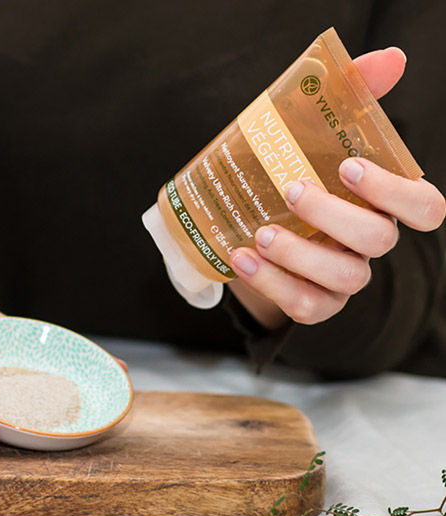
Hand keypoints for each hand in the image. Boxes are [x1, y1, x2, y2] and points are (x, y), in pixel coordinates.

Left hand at [228, 47, 445, 328]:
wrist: (249, 226)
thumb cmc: (291, 175)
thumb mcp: (313, 134)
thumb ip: (353, 97)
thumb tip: (391, 58)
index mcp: (379, 205)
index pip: (425, 208)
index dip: (397, 193)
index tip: (349, 167)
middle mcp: (369, 242)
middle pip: (378, 240)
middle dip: (334, 216)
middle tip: (292, 190)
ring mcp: (344, 277)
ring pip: (344, 277)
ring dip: (300, 256)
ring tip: (261, 233)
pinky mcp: (315, 303)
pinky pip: (305, 305)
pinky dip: (271, 283)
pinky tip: (241, 258)